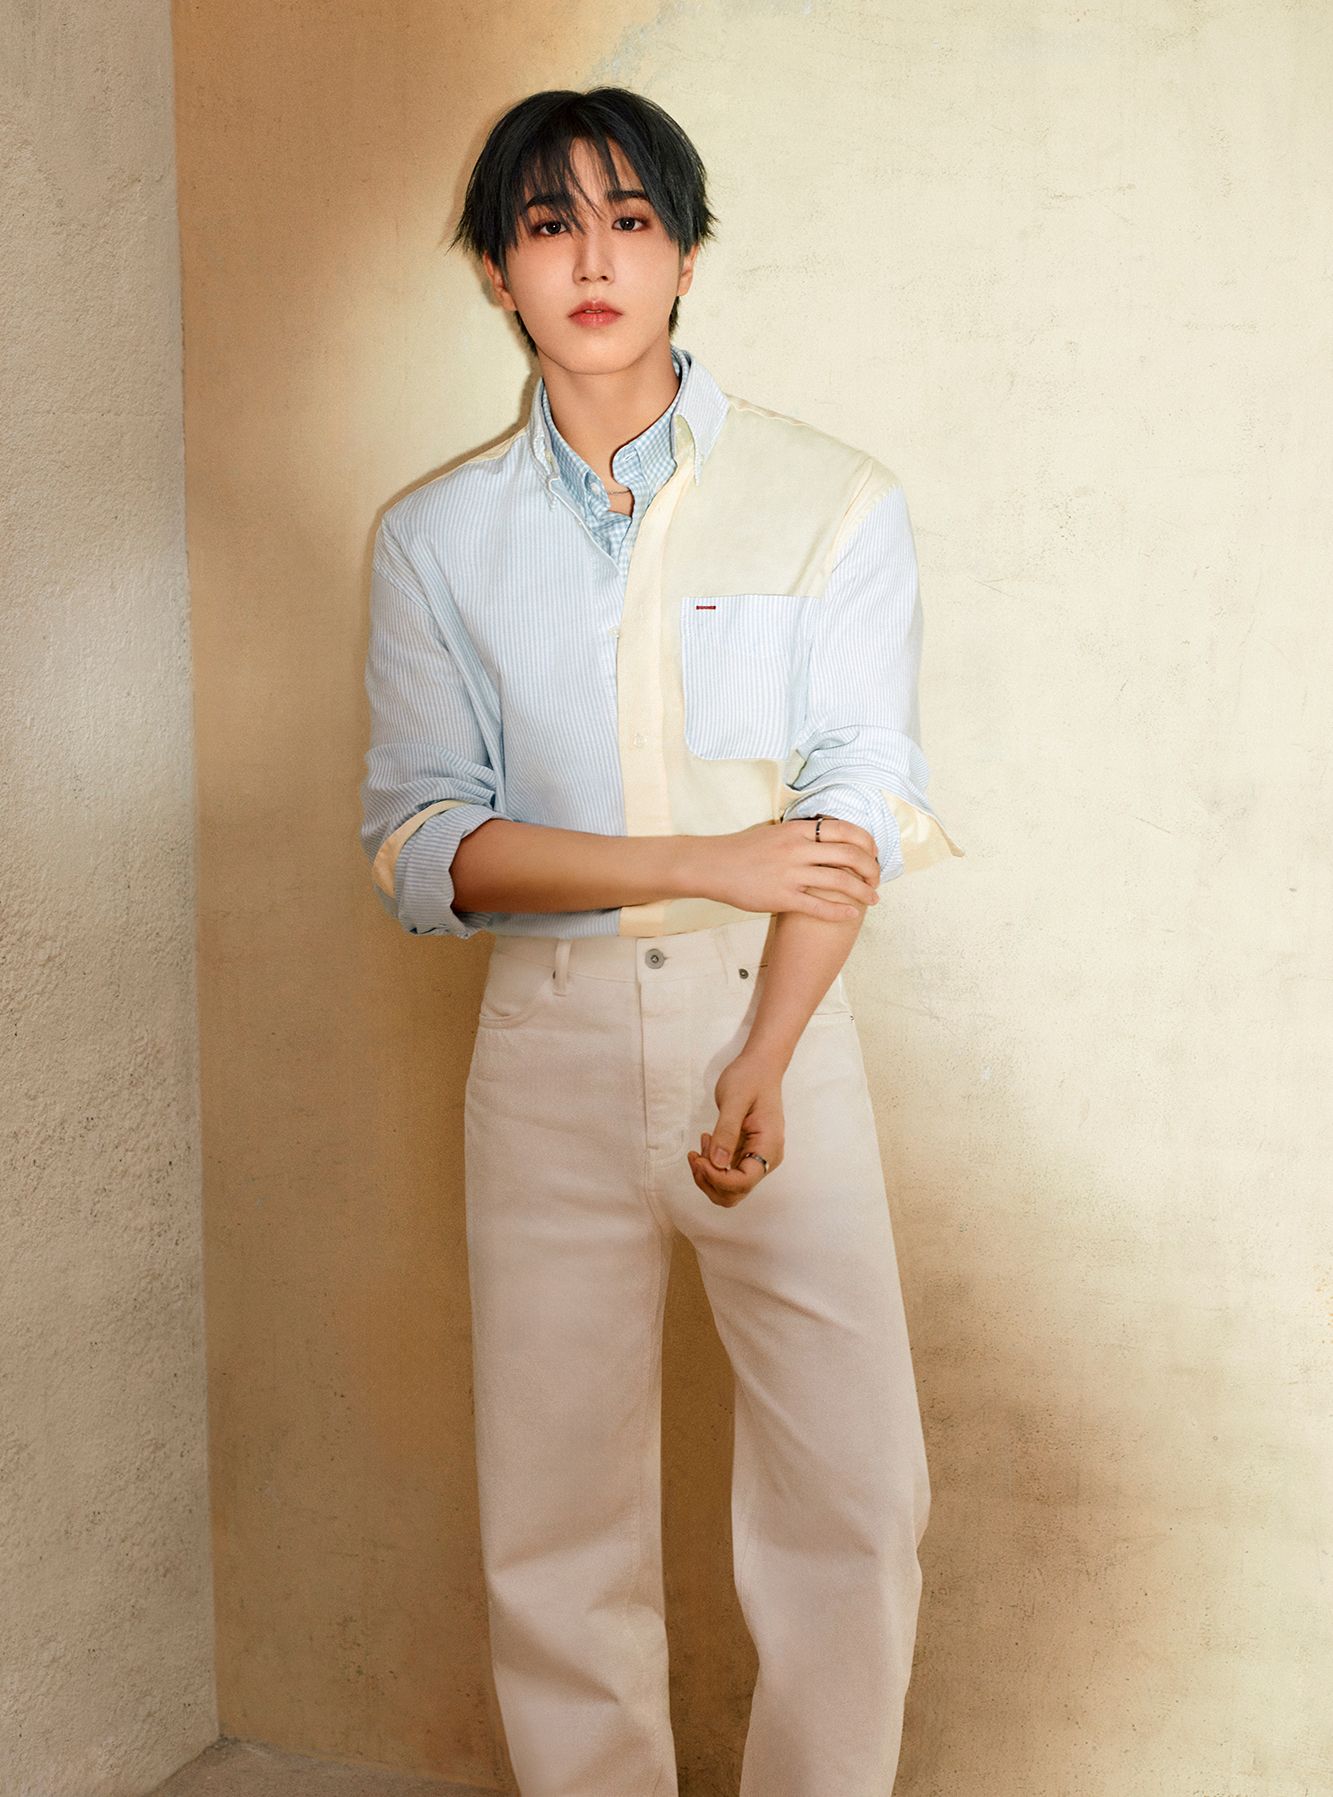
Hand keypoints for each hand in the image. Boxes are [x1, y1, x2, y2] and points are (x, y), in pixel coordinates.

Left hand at [686, 1052, 784, 1207]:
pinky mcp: (746, 1153)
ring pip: (729, 1187)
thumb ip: (726, 1132)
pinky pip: (727, 1172)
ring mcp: (757, 1157)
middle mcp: (767, 1158)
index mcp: (769, 1147)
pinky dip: (711, 1164)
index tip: (698, 1158)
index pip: (744, 1182)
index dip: (717, 1178)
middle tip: (695, 1155)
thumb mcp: (735, 1100)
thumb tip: (717, 1164)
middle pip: (736, 1192)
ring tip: (700, 1146)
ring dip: (708, 1174)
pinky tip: (706, 1140)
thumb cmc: (750, 1077)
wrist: (760, 1065)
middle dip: (709, 1181)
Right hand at [695, 817, 881, 921]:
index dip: (867, 842)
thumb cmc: (743, 850)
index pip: (845, 830)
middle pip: (850, 855)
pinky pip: (819, 906)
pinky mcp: (782, 897)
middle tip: (877, 878)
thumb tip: (826, 835)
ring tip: (873, 898)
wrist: (713, 865)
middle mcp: (797, 849)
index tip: (874, 853)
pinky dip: (840, 911)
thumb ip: (801, 834)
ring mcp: (790, 874)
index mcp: (798, 830)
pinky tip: (852, 914)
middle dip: (872, 868)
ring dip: (863, 891)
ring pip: (840, 881)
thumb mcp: (775, 832)